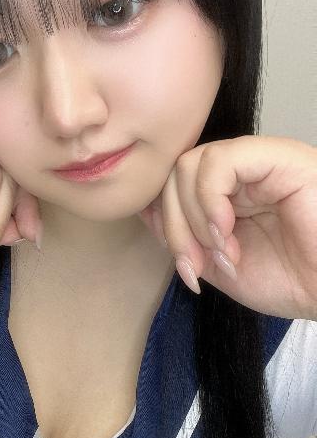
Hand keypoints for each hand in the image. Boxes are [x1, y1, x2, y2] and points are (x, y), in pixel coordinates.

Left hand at [138, 135, 316, 319]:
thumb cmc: (292, 281)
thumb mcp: (218, 264)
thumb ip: (184, 238)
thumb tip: (145, 212)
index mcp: (227, 194)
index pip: (170, 186)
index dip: (164, 222)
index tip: (185, 265)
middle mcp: (241, 172)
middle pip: (174, 176)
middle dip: (176, 228)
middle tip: (199, 266)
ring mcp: (259, 161)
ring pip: (190, 165)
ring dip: (194, 219)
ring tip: (224, 253)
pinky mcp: (278, 156)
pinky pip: (221, 159)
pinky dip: (210, 199)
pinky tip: (227, 231)